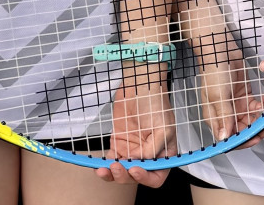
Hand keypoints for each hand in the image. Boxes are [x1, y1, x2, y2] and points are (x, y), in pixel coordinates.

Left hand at [104, 69, 175, 187]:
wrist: (139, 86)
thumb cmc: (155, 103)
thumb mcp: (163, 128)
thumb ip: (153, 149)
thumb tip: (139, 162)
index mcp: (163, 154)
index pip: (156, 176)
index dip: (145, 178)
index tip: (135, 170)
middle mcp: (147, 155)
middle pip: (136, 176)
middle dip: (125, 175)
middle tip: (118, 167)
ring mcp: (132, 150)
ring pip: (122, 172)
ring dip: (113, 174)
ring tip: (105, 169)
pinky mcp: (119, 144)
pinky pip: (111, 160)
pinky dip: (105, 166)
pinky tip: (100, 166)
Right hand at [199, 55, 263, 142]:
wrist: (220, 49)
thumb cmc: (214, 71)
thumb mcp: (218, 95)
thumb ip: (224, 116)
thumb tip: (225, 138)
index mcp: (215, 118)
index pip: (230, 139)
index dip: (244, 141)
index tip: (257, 138)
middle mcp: (226, 114)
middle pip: (244, 130)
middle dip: (258, 129)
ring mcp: (236, 105)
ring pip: (252, 119)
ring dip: (262, 116)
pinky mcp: (245, 96)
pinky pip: (256, 106)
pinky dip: (263, 104)